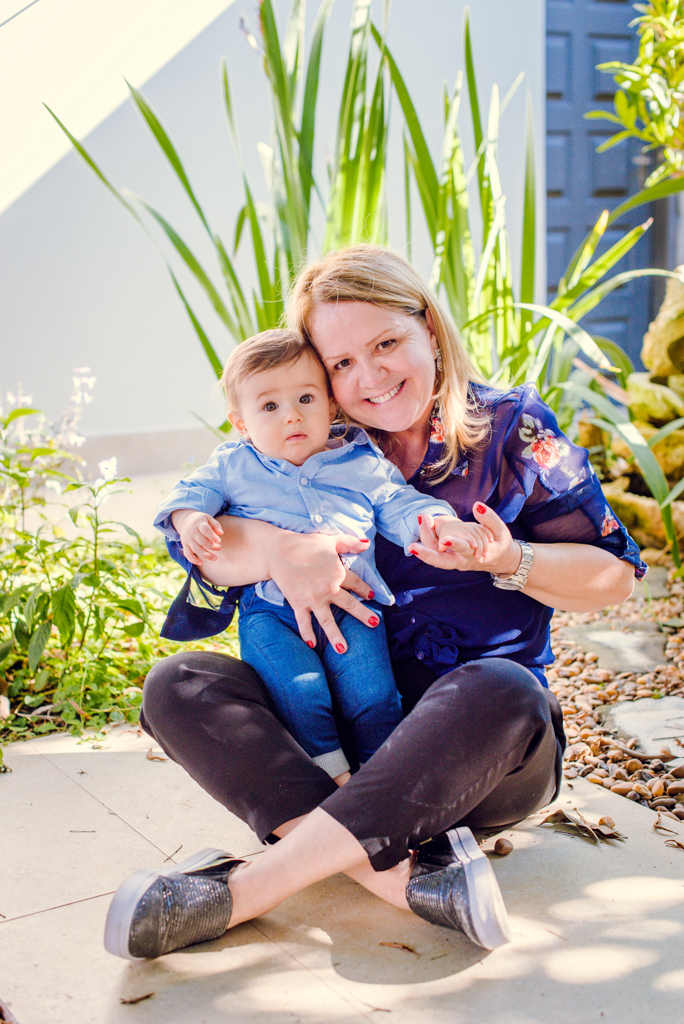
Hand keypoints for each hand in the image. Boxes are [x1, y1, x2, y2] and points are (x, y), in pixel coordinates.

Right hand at [173, 509, 223, 565]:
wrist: (185, 520)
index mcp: (199, 524)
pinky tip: (201, 563)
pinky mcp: (184, 545)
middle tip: (219, 548)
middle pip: (202, 541)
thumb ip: (216, 525)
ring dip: (206, 555)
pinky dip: (193, 560)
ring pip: (196, 549)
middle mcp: (192, 532)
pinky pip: (187, 554)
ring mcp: (188, 539)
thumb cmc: (201, 520)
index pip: (206, 530)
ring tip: (215, 558)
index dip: (212, 536)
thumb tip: (221, 533)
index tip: (219, 541)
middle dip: (212, 546)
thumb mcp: (208, 518)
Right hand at [267, 531, 378, 650]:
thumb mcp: (330, 540)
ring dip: (336, 636)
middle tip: (374, 624)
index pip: (356, 583)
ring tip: (344, 650)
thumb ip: (349, 542)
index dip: (365, 589)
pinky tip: (312, 644)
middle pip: (349, 604)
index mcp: (338, 573)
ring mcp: (314, 599)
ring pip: (328, 621)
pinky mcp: (299, 604)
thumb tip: (366, 543)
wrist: (279, 551)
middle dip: (363, 615)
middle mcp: (328, 589)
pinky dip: (307, 633)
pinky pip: (304, 622)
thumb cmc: (305, 544)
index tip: (371, 596)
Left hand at [410, 504, 521, 574]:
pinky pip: (435, 546)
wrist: (499, 558)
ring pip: (435, 553)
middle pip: (441, 561)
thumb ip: (490, 519)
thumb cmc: (500, 545)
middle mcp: (460, 561)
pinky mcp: (447, 552)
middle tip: (412, 546)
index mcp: (475, 557)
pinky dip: (428, 534)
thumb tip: (477, 506)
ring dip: (426, 537)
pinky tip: (424, 518)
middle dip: (427, 555)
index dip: (455, 545)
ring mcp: (452, 557)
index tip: (445, 539)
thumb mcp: (500, 532)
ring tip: (422, 516)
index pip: (464, 551)